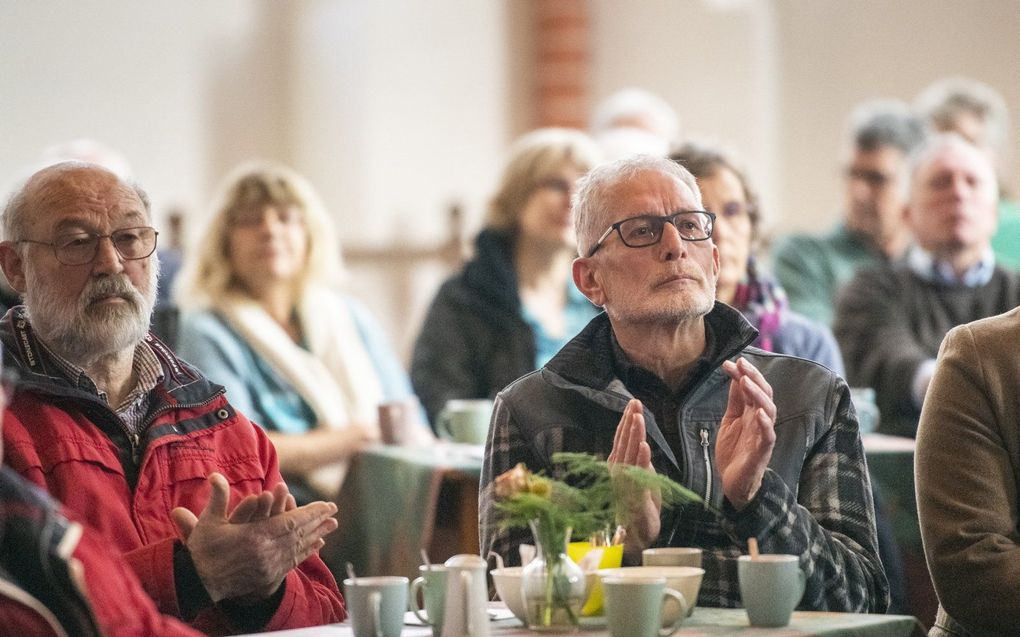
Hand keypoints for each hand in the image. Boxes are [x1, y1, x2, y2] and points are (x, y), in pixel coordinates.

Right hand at [170, 473, 337, 602]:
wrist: (198, 584)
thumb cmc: (203, 552)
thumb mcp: (208, 522)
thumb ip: (217, 497)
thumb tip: (215, 475)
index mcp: (256, 537)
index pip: (291, 522)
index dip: (311, 513)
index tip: (326, 506)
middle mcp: (267, 552)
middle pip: (300, 534)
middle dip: (318, 521)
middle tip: (333, 512)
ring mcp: (269, 566)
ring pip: (299, 548)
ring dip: (316, 535)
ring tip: (331, 525)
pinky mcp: (268, 577)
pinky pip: (293, 562)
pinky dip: (306, 551)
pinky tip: (316, 545)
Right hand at [608, 399, 660, 559]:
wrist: (637, 538)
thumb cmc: (640, 509)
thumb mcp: (643, 480)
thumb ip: (640, 462)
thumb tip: (641, 444)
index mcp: (619, 467)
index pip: (622, 440)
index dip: (626, 421)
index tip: (633, 404)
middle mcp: (617, 474)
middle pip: (624, 443)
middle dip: (630, 422)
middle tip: (635, 403)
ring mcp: (624, 485)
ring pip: (628, 455)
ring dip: (634, 435)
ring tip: (638, 417)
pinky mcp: (633, 498)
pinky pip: (637, 476)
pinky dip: (639, 460)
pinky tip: (643, 446)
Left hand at [716, 358, 776, 510]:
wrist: (732, 482)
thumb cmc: (734, 451)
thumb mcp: (730, 420)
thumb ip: (735, 401)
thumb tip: (735, 376)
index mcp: (752, 412)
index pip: (752, 388)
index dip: (743, 374)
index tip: (730, 362)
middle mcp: (761, 420)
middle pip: (764, 394)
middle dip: (753, 377)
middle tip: (741, 364)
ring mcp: (763, 435)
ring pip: (769, 410)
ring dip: (758, 395)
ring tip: (746, 382)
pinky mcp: (763, 451)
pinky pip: (769, 436)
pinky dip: (766, 424)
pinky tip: (760, 414)